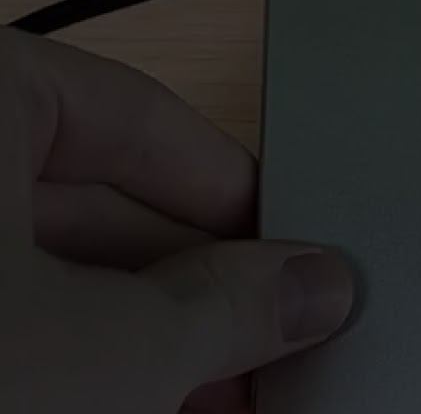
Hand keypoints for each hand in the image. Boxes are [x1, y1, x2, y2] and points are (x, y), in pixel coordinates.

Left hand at [0, 28, 353, 413]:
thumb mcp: (101, 350)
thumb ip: (220, 308)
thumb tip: (310, 285)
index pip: (134, 116)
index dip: (232, 191)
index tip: (291, 250)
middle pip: (93, 204)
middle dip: (190, 291)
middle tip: (270, 344)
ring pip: (44, 272)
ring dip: (141, 340)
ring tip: (227, 394)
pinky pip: (10, 317)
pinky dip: (69, 362)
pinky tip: (150, 402)